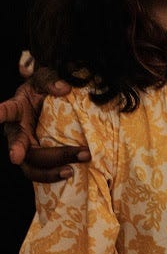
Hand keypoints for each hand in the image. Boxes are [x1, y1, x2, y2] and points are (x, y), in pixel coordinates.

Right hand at [1, 67, 90, 181]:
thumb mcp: (44, 79)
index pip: (5, 111)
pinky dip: (54, 174)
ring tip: (70, 171)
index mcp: (15, 110)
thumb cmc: (40, 88)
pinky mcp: (35, 155)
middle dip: (46, 155)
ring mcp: (25, 145)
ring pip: (30, 166)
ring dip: (50, 171)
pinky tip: (73, 174)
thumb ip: (51, 81)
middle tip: (67, 158)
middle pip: (22, 149)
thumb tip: (64, 89)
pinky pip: (41, 170)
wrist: (42, 98)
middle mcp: (16, 131)